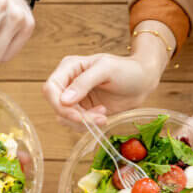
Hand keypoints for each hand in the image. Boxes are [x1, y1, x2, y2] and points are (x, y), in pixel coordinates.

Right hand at [43, 52, 163, 127]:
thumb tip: (64, 100)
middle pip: (57, 106)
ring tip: (104, 114)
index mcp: (69, 68)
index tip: (78, 114)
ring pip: (65, 118)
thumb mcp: (106, 70)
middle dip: (76, 116)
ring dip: (85, 122)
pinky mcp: (84, 110)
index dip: (59, 104)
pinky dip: (89, 125)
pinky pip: (77, 124)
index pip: (50, 88)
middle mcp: (68, 83)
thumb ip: (84, 82)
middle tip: (99, 117)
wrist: (143, 82)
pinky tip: (104, 115)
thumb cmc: (127, 69)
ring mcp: (76, 98)